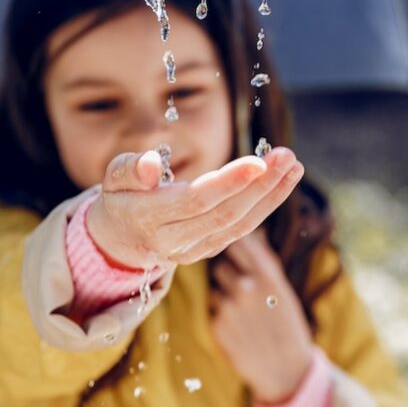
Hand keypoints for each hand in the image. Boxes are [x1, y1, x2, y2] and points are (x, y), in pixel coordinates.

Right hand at [87, 147, 303, 268]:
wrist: (119, 239)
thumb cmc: (121, 196)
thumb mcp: (114, 178)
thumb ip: (130, 169)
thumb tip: (150, 165)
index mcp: (147, 217)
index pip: (194, 200)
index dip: (228, 183)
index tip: (258, 161)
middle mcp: (172, 240)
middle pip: (224, 214)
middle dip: (260, 185)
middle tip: (287, 156)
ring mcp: (192, 250)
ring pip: (239, 225)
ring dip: (271, 195)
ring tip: (293, 166)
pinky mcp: (208, 251)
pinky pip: (241, 230)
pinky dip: (266, 205)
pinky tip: (283, 181)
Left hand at [209, 229, 314, 404]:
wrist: (285, 370)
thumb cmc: (287, 326)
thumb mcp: (283, 291)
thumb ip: (265, 261)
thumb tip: (254, 231)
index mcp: (267, 275)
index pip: (238, 242)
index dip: (233, 243)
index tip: (232, 247)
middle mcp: (246, 287)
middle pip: (222, 265)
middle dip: (229, 274)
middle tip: (244, 291)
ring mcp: (229, 306)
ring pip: (216, 287)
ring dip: (225, 295)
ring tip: (244, 314)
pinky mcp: (217, 325)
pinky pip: (214, 309)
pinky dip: (223, 316)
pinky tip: (239, 329)